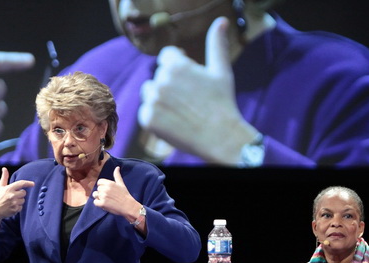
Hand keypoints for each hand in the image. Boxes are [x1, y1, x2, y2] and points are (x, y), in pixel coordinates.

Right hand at [0, 167, 34, 232]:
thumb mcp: (0, 187)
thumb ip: (4, 177)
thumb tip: (4, 168)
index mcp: (9, 188)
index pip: (21, 183)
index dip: (28, 183)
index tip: (33, 184)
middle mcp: (12, 195)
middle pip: (24, 193)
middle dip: (20, 194)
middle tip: (12, 196)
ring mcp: (14, 203)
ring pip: (23, 200)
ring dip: (19, 201)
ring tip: (11, 202)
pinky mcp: (15, 209)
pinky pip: (21, 207)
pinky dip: (17, 207)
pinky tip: (11, 207)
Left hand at [93, 167, 139, 219]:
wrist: (128, 206)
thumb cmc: (125, 195)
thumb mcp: (121, 184)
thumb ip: (117, 175)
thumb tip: (117, 167)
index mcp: (109, 183)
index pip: (99, 182)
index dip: (102, 186)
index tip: (108, 190)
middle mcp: (105, 189)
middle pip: (97, 189)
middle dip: (101, 193)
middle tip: (109, 196)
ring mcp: (103, 196)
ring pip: (95, 195)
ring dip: (99, 198)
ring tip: (107, 200)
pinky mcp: (102, 204)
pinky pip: (95, 202)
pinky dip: (99, 204)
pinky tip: (105, 204)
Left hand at [138, 17, 258, 164]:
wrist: (220, 136)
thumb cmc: (222, 103)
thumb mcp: (221, 71)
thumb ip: (216, 44)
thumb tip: (221, 21)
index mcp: (176, 65)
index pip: (167, 57)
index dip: (178, 68)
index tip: (190, 82)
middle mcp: (161, 80)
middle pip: (158, 78)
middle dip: (170, 87)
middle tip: (189, 102)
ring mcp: (153, 100)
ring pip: (149, 94)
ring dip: (160, 101)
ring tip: (180, 112)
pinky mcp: (148, 119)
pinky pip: (146, 113)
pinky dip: (156, 119)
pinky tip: (174, 123)